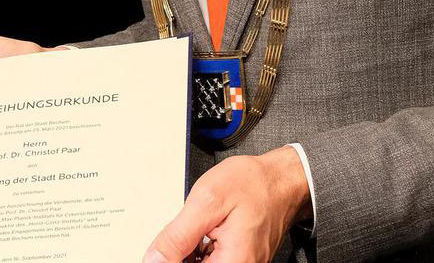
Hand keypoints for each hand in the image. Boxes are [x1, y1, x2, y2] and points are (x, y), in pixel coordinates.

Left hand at [143, 146, 311, 262]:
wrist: (280, 178)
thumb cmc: (252, 184)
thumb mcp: (206, 202)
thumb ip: (177, 236)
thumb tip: (153, 259)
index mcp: (233, 262)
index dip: (170, 260)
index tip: (166, 247)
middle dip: (180, 255)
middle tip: (187, 229)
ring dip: (189, 253)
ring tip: (197, 228)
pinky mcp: (242, 261)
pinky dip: (200, 252)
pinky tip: (202, 234)